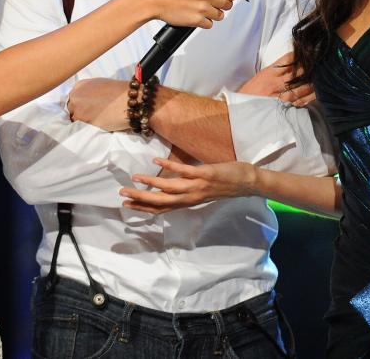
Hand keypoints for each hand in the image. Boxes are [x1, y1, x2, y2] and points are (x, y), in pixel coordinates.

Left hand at [67, 78, 129, 130]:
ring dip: (82, 119)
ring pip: (74, 117)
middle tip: (93, 114)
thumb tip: (87, 101)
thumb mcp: (100, 85)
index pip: (74, 97)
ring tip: (96, 119)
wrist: (127, 101)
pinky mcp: (81, 120)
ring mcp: (76, 107)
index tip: (88, 107)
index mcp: (80, 85)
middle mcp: (75, 94)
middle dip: (80, 111)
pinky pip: (79, 125)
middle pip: (72, 107)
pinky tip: (96, 124)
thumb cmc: (119, 92)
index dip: (81, 103)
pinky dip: (86, 126)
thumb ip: (90, 91)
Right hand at [120, 158, 256, 213]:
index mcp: (189, 202)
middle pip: (161, 201)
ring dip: (150, 183)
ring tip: (134, 177)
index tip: (127, 204)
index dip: (143, 207)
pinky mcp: (205, 175)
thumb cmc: (225, 185)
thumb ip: (187, 190)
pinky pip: (184, 171)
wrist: (247, 183)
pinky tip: (156, 161)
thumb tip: (170, 185)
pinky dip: (169, 167)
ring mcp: (197, 186)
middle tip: (122, 193)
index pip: (162, 208)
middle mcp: (190, 197)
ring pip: (169, 188)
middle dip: (140, 198)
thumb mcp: (203, 192)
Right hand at [141, 0, 236, 27]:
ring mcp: (203, 7)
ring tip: (201, 10)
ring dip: (212, 14)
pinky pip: (209, 24)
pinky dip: (203, 22)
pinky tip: (195, 16)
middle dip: (221, 5)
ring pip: (220, 15)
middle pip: (228, 4)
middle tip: (212, 4)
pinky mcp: (197, 20)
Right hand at [238, 52, 314, 105]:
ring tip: (321, 81)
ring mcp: (278, 95)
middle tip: (321, 66)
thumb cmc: (251, 90)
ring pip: (299, 88)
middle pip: (296, 73)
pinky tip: (313, 95)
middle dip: (309, 70)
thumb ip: (277, 69)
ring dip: (311, 85)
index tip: (310, 53)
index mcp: (270, 72)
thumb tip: (293, 62)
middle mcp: (275, 82)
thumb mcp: (262, 74)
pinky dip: (305, 98)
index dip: (300, 57)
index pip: (288, 60)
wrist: (240, 106)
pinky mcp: (280, 105)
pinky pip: (296, 102)